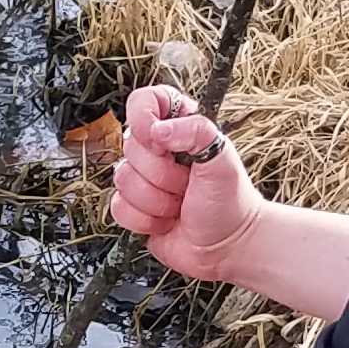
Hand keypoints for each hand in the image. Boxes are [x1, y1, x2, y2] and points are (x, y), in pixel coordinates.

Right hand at [110, 84, 263, 285]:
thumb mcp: (222, 159)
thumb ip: (195, 131)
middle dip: (161, 174)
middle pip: (129, 146)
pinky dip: (145, 219)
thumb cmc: (230, 201)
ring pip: (122, 180)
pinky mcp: (133, 207)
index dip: (143, 119)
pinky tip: (166, 221)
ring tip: (180, 204)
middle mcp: (157, 149)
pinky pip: (118, 207)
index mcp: (179, 126)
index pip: (144, 101)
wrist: (227, 247)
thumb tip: (156, 130)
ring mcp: (142, 178)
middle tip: (187, 183)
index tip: (160, 141)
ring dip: (156, 200)